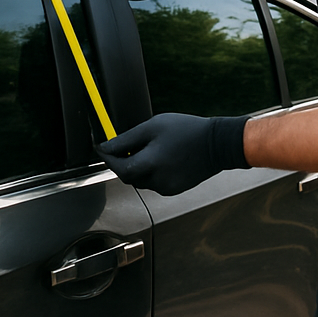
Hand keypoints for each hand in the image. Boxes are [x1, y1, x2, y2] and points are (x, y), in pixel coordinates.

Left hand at [98, 113, 249, 195]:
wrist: (217, 144)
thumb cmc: (187, 131)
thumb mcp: (153, 126)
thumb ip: (127, 138)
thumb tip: (107, 146)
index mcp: (151, 164)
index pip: (119, 167)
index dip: (107, 158)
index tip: (101, 148)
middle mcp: (157, 180)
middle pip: (128, 176)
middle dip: (121, 162)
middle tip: (121, 147)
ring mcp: (167, 188)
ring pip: (141, 180)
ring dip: (137, 167)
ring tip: (146, 148)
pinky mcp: (174, 189)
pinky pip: (154, 183)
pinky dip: (151, 172)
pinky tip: (160, 157)